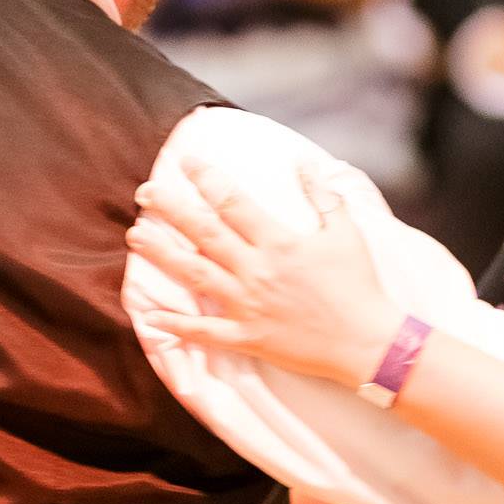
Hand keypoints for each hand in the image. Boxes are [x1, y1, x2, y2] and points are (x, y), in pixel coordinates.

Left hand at [130, 160, 403, 387]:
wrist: (367, 341)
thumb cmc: (358, 285)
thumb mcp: (345, 232)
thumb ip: (323, 196)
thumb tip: (305, 163)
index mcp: (278, 242)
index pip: (233, 202)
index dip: (207, 178)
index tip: (186, 161)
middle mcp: (256, 270)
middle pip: (204, 233)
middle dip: (171, 209)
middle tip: (144, 192)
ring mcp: (248, 305)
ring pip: (195, 274)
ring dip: (162, 255)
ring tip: (135, 237)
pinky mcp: (248, 337)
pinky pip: (205, 331)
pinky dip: (177, 324)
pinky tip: (151, 316)